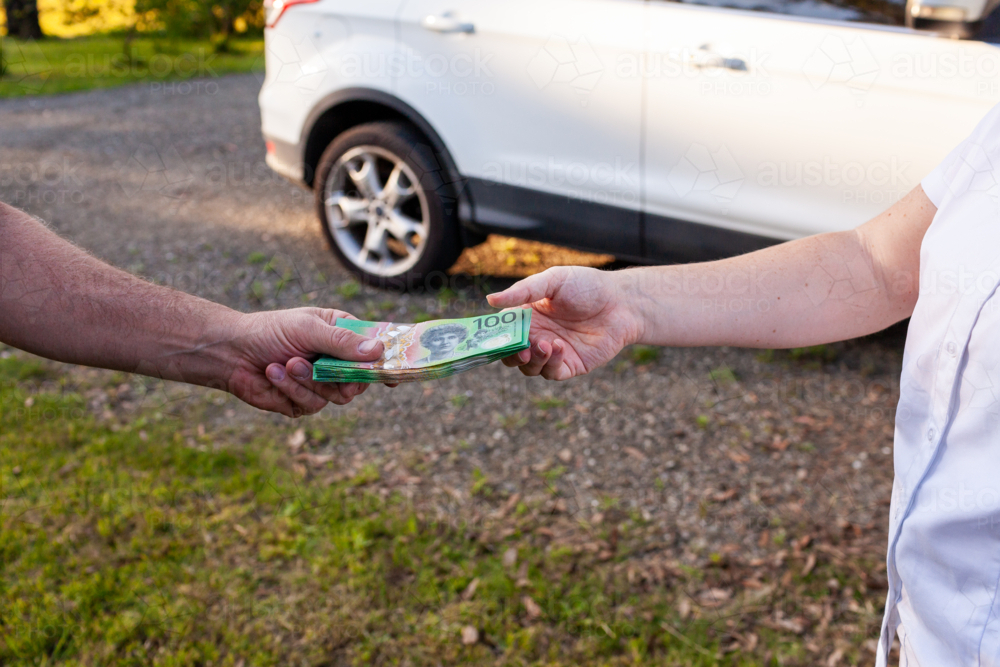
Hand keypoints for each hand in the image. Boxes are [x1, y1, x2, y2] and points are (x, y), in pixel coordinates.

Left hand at [223, 307, 384, 416]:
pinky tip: (273, 373)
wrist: (231, 353)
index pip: (375, 350)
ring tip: (286, 364)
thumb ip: (342, 342)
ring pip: (336, 396)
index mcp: (343, 336)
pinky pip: (311, 406)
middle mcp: (336, 361)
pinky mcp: (302, 403)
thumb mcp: (309, 329)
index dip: (387, 363)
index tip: (396, 375)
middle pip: (361, 381)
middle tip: (326, 370)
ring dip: (308, 381)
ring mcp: (321, 384)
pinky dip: (291, 390)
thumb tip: (378, 351)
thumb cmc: (270, 331)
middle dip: (343, 378)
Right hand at [487, 266, 643, 379]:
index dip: (495, 338)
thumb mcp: (554, 280)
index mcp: (527, 316)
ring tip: (544, 344)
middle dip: (510, 355)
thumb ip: (523, 291)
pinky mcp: (570, 365)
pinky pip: (552, 373)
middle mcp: (537, 336)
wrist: (622, 302)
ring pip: (529, 368)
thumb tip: (490, 300)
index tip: (494, 339)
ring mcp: (553, 352)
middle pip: (511, 355)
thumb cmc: (588, 286)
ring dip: (532, 360)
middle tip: (520, 348)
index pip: (503, 332)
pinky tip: (559, 346)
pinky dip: (550, 363)